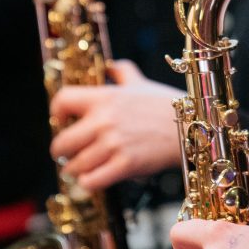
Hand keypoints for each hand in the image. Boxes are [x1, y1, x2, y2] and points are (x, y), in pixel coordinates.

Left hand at [49, 59, 182, 189]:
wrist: (192, 126)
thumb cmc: (165, 105)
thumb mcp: (142, 83)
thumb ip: (123, 72)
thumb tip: (111, 66)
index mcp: (106, 97)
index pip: (62, 100)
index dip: (57, 113)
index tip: (62, 121)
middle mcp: (105, 120)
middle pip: (60, 143)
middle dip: (62, 152)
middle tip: (70, 153)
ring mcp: (114, 144)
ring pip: (74, 166)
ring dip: (77, 170)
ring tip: (85, 167)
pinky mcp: (125, 165)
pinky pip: (91, 181)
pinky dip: (90, 182)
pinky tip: (97, 177)